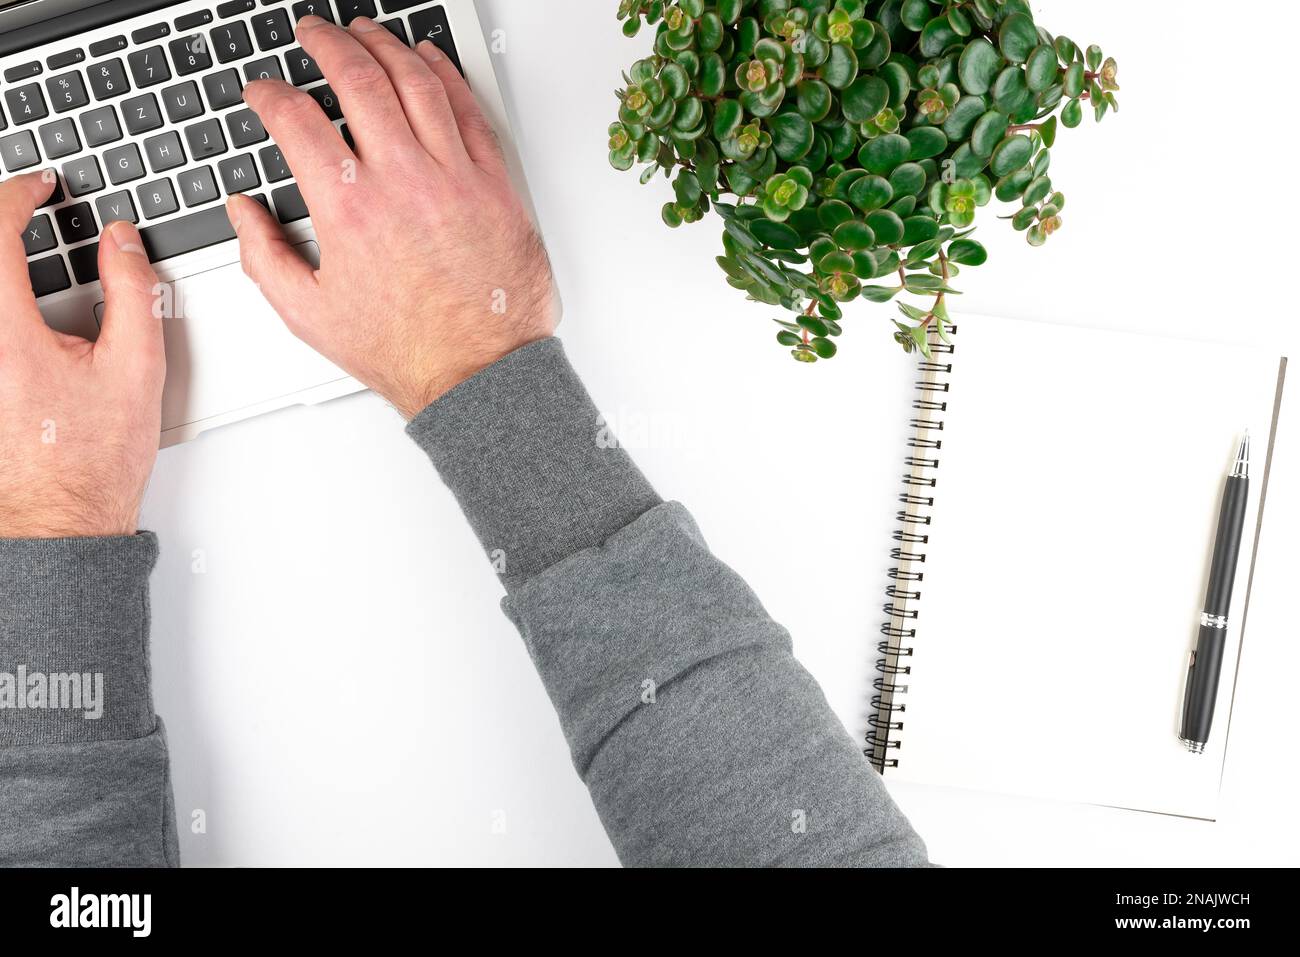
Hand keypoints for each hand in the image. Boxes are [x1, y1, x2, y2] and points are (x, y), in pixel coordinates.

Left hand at [0, 174, 164, 538]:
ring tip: (22, 257)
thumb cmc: (90, 462)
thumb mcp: (134, 368)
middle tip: (24, 211)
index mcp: (4, 333)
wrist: (58, 520)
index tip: (39, 186)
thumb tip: (122, 243)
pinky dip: (3, 306)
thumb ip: (132, 293)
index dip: (18, 196)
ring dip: (0, 270)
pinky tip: (21, 312)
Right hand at [228, 15, 556, 419]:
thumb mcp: (309, 313)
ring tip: (365, 32)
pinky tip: (429, 61)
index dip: (270, 96)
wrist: (478, 373)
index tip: (263, 92)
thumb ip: (263, 255)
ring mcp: (454, 178)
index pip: (296, 120)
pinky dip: (445, 76)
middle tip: (312, 34)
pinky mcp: (495, 186)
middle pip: (359, 80)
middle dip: (326, 44)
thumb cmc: (406, 350)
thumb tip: (242, 212)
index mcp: (348, 209)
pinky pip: (469, 113)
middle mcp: (402, 182)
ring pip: (417, 83)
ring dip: (385, 46)